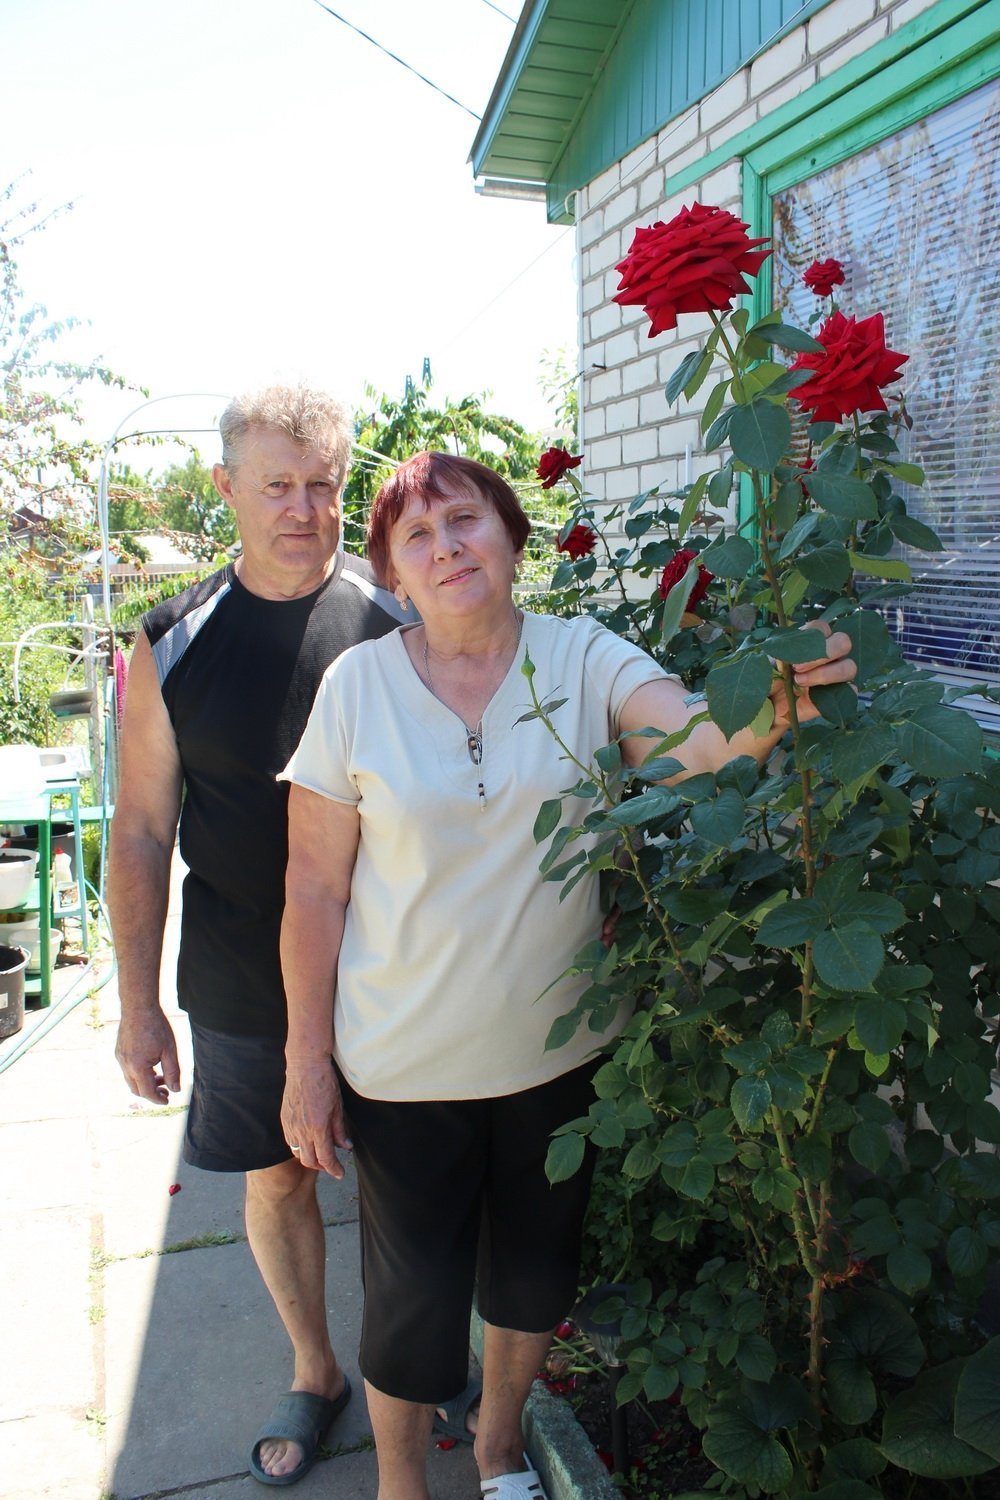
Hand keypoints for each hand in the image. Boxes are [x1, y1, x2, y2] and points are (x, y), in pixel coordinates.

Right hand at [115, 1007, 180, 1103]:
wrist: (138, 1006)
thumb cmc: (156, 1026)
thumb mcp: (170, 1050)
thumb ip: (173, 1072)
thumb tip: (176, 1090)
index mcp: (138, 1067)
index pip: (147, 1092)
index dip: (158, 1099)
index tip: (168, 1100)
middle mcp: (125, 1065)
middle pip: (137, 1089)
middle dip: (151, 1093)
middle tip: (166, 1090)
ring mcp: (120, 1058)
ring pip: (131, 1080)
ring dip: (145, 1082)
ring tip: (160, 1076)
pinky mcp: (119, 1051)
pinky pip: (127, 1069)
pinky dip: (139, 1073)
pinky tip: (151, 1064)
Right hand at [281, 1058, 351, 1178]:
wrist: (305, 1066)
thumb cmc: (324, 1083)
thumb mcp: (338, 1107)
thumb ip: (340, 1130)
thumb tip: (346, 1147)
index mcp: (318, 1128)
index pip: (325, 1158)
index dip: (334, 1169)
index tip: (340, 1173)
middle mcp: (302, 1130)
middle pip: (309, 1161)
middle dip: (321, 1166)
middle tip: (331, 1164)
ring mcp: (291, 1125)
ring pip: (297, 1153)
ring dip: (309, 1157)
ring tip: (319, 1152)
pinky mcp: (284, 1120)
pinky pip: (290, 1141)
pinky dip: (299, 1146)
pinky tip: (308, 1140)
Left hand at [769, 620, 855, 728]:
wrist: (768, 708)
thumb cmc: (769, 680)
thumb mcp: (766, 666)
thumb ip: (777, 657)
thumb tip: (787, 659)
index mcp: (811, 640)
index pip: (821, 627)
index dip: (809, 638)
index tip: (790, 657)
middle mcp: (829, 654)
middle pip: (843, 642)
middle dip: (822, 654)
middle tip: (797, 669)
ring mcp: (837, 673)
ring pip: (849, 666)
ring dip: (825, 675)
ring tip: (801, 682)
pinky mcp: (840, 694)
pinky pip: (851, 690)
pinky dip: (833, 692)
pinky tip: (811, 696)